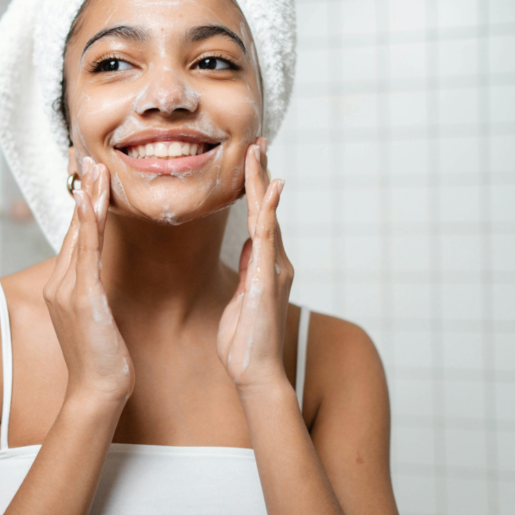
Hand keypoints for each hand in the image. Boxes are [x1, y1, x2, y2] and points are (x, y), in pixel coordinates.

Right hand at [43, 156, 134, 405]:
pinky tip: (90, 201)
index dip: (81, 203)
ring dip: (87, 197)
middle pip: (74, 227)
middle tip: (87, 157)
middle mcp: (60, 283)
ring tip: (94, 167)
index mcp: (64, 286)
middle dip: (81, 190)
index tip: (86, 174)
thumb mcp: (98, 319)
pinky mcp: (81, 297)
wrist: (97, 391)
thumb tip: (102, 278)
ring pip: (79, 233)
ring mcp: (68, 289)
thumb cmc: (103, 360)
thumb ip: (96, 293)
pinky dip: (88, 223)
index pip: (75, 235)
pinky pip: (86, 252)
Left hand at [217, 139, 293, 394]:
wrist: (255, 372)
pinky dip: (268, 210)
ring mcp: (273, 267)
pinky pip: (267, 236)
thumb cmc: (245, 343)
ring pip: (267, 215)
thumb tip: (250, 246)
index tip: (251, 162)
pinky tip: (268, 188)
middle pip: (265, 209)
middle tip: (258, 142)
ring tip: (258, 151)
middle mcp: (274, 261)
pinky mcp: (267, 277)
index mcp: (264, 265)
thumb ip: (248, 270)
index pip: (258, 218)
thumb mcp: (241, 299)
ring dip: (262, 182)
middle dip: (261, 175)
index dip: (255, 189)